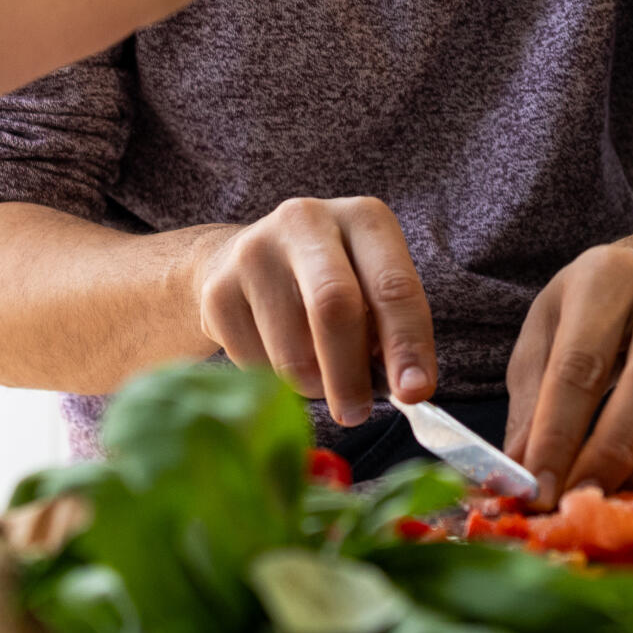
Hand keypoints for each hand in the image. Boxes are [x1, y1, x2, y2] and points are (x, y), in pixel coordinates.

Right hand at [191, 195, 438, 425]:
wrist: (238, 259)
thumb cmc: (325, 280)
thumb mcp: (368, 286)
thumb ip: (388, 330)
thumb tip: (406, 389)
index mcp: (362, 218)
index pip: (393, 285)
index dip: (408, 344)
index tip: (415, 393)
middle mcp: (307, 221)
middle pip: (334, 307)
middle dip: (350, 374)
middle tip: (357, 413)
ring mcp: (254, 252)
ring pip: (292, 348)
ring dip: (312, 385)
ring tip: (319, 381)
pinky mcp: (217, 290)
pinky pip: (253, 362)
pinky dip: (275, 381)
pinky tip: (277, 358)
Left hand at [505, 244, 632, 503]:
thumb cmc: (584, 311)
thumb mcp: (545, 333)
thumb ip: (533, 399)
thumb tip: (523, 470)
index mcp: (606, 275)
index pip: (582, 362)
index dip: (559, 432)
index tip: (539, 486)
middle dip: (610, 451)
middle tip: (577, 499)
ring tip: (603, 496)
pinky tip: (632, 478)